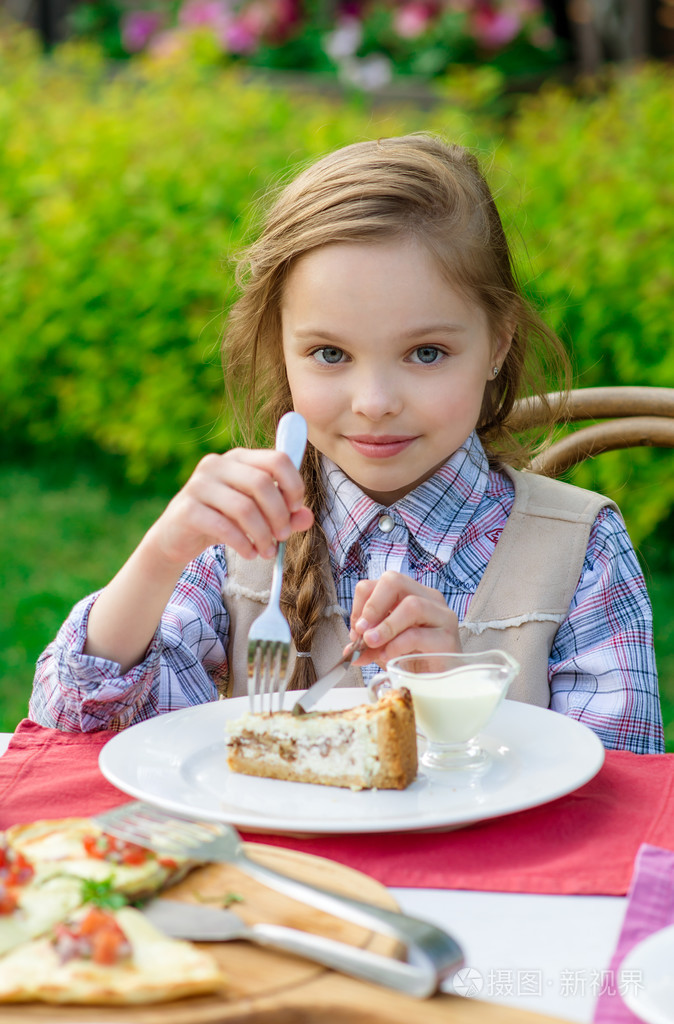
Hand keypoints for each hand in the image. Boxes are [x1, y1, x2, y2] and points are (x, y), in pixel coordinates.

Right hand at [144, 448, 313, 568]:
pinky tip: (250, 554)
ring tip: (267, 551)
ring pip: (244, 507)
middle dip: (279, 514)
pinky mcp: (187, 509)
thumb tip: (307, 517)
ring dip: (263, 534)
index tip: (297, 508)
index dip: (293, 485)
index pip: (277, 459)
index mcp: (238, 458)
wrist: (176, 537)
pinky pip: (224, 527)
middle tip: (283, 536)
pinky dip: (243, 543)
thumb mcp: (257, 516)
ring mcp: (199, 484)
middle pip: (262, 483)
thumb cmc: (222, 520)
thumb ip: (285, 515)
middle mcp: (217, 464)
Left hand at [347, 571, 460, 668]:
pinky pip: (417, 635)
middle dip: (373, 605)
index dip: (363, 601)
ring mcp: (442, 617)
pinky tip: (387, 656)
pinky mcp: (448, 639)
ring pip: (412, 605)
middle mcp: (430, 599)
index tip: (356, 627)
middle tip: (362, 629)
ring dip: (385, 625)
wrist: (435, 682)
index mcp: (413, 593)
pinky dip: (396, 645)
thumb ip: (366, 643)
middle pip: (396, 581)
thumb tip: (350, 648)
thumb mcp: (383, 646)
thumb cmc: (412, 658)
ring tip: (372, 642)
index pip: (384, 580)